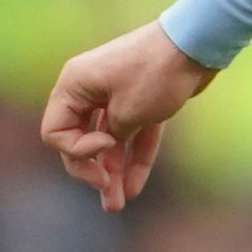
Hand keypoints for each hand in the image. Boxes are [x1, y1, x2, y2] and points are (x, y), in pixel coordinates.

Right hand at [42, 22, 217, 212]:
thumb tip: (105, 154)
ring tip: (116, 206)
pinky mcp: (141, 101)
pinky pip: (133, 134)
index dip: (76, 151)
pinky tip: (134, 187)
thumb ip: (110, 139)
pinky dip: (135, 156)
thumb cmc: (155, 74)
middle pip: (79, 139)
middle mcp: (88, 90)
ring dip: (112, 172)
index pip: (54, 131)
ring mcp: (115, 95)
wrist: (196, 44)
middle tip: (106, 192)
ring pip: (109, 141)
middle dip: (92, 170)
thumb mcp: (126, 113)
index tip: (107, 145)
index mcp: (74, 86)